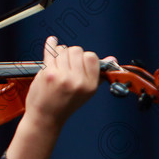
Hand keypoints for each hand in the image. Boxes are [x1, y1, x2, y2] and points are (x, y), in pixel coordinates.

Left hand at [6, 36, 112, 158]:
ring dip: (60, 54)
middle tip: (66, 64)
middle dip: (71, 54)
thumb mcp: (86, 92)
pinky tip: (51, 41)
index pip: (91, 57)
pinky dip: (50, 45)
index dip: (84, 57)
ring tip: (58, 65)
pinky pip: (50, 52)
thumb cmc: (64, 104)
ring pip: (62, 50)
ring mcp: (62, 77)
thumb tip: (112, 58)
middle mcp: (77, 81)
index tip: (79, 62)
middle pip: (76, 50)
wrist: (45, 117)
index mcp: (90, 85)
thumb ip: (97, 74)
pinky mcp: (48, 73)